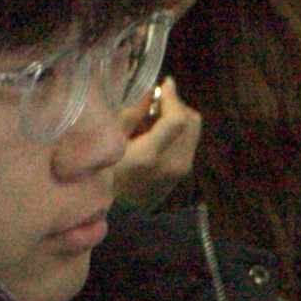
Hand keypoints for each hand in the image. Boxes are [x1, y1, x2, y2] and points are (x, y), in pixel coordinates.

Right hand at [109, 75, 202, 204]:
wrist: (121, 218)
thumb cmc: (106, 180)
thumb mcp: (111, 145)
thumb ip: (130, 116)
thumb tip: (147, 91)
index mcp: (152, 156)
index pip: (177, 119)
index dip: (172, 97)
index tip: (162, 83)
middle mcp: (174, 163)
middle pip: (192, 120)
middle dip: (176, 104)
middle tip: (155, 101)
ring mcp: (183, 169)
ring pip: (194, 128)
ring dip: (179, 115)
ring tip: (154, 117)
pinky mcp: (185, 172)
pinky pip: (189, 140)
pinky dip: (179, 129)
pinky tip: (158, 132)